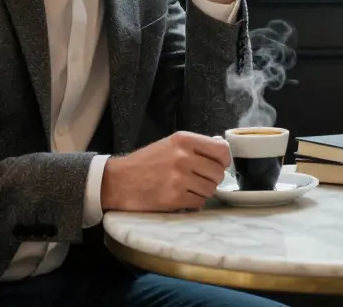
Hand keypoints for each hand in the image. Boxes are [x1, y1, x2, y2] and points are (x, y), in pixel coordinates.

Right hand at [100, 131, 230, 212]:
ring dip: (202, 192)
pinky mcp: (174, 197)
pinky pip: (199, 202)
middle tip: (199, 180)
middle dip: (212, 179)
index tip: (219, 165)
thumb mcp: (169, 144)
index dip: (224, 161)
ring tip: (188, 188)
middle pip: (218, 172)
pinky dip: (193, 202)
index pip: (221, 150)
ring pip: (210, 189)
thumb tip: (222, 155)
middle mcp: (183, 157)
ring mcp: (179, 178)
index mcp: (184, 140)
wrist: (118, 181)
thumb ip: (194, 147)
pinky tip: (181, 197)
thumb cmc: (145, 163)